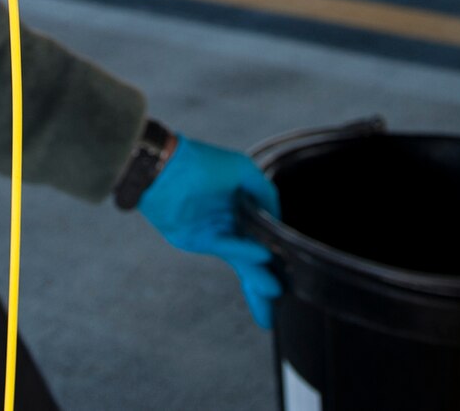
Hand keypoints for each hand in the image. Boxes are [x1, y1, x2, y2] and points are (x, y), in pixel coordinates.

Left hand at [137, 136, 283, 327]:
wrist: (164, 169)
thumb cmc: (203, 163)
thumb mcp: (242, 169)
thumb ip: (265, 192)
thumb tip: (278, 219)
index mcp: (243, 204)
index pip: (264, 231)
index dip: (279, 247)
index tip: (295, 264)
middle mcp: (232, 221)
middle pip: (255, 252)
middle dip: (267, 276)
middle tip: (282, 296)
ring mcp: (217, 232)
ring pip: (242, 258)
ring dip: (257, 275)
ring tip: (274, 293)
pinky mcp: (201, 241)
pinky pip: (227, 248)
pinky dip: (244, 252)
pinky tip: (262, 258)